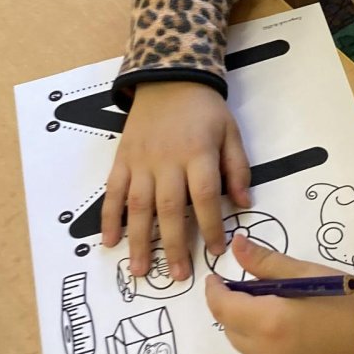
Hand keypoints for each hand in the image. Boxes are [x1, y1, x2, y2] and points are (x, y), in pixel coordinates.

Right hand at [101, 82, 249, 281]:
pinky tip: (109, 242)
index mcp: (198, 153)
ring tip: (140, 271)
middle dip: (173, 245)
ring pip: (137, 206)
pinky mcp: (121, 159)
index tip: (215, 250)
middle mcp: (166, 160)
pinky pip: (112, 191)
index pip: (204, 196)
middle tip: (178, 275)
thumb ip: (237, 168)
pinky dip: (108, 217)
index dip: (210, 225)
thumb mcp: (230, 132)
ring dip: (138, 240)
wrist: (168, 77)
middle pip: (169, 208)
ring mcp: (140, 161)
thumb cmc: (204, 109)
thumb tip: (244, 204)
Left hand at [205, 233, 353, 353]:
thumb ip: (267, 263)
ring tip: (277, 313)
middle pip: (231, 329)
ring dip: (250, 330)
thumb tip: (237, 246)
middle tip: (255, 292)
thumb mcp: (309, 274)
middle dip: (235, 309)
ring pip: (246, 350)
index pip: (222, 307)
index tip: (217, 278)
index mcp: (269, 322)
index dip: (215, 290)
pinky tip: (292, 338)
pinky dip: (267, 350)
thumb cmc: (349, 302)